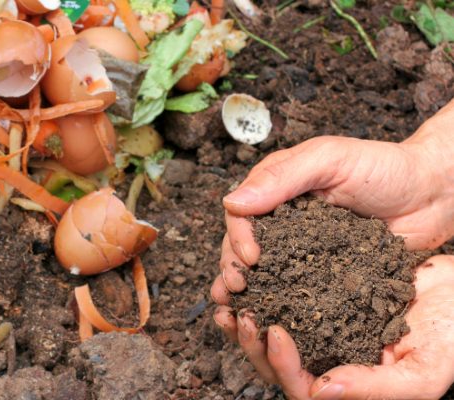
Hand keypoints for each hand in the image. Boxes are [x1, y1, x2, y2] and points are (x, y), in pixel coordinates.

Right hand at [212, 99, 453, 300]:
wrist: (433, 195)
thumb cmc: (384, 167)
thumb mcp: (329, 160)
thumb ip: (282, 177)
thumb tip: (232, 202)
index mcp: (276, 190)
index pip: (241, 214)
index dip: (238, 237)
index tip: (250, 257)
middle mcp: (282, 221)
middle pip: (243, 246)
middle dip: (233, 268)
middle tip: (237, 289)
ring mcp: (301, 249)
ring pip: (263, 272)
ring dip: (247, 291)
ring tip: (237, 311)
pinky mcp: (322, 274)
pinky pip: (295, 290)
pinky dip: (279, 305)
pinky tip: (269, 320)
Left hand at [213, 255, 453, 399]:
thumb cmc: (452, 336)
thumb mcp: (424, 372)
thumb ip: (375, 388)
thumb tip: (320, 392)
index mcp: (348, 385)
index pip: (302, 388)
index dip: (283, 366)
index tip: (274, 332)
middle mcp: (329, 361)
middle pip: (276, 365)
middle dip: (252, 344)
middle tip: (242, 314)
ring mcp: (322, 331)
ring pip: (273, 334)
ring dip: (248, 320)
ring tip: (231, 298)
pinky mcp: (320, 300)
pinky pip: (284, 300)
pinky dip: (265, 290)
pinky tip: (252, 274)